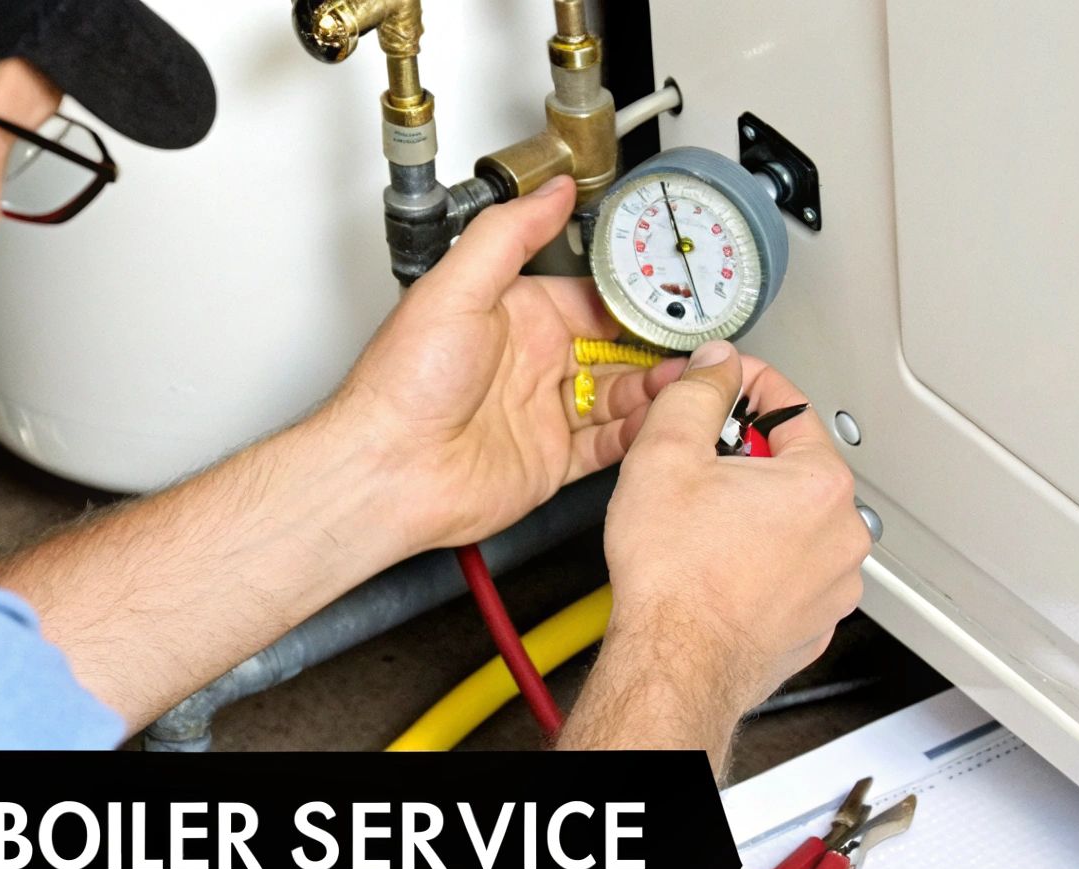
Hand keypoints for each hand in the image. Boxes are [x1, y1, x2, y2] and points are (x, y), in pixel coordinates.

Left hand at [325, 176, 660, 552]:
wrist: (384, 469)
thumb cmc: (401, 384)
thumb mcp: (456, 288)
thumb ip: (509, 235)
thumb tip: (552, 190)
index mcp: (513, 316)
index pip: (589, 299)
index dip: (632, 298)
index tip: (672, 295)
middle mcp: (530, 363)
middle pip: (614, 350)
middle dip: (655, 348)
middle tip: (695, 345)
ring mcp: (541, 414)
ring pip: (619, 398)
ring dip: (655, 391)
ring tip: (686, 384)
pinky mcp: (548, 462)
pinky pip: (606, 446)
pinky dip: (637, 437)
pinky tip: (659, 424)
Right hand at [601, 341, 870, 712]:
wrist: (674, 665)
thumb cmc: (675, 577)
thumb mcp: (667, 454)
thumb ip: (698, 394)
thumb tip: (716, 367)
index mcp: (820, 483)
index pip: (789, 405)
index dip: (741, 385)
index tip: (715, 384)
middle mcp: (842, 534)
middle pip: (792, 465)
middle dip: (743, 455)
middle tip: (694, 462)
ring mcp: (833, 585)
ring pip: (792, 522)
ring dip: (753, 510)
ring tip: (700, 523)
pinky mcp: (813, 624)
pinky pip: (789, 572)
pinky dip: (758, 561)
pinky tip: (715, 566)